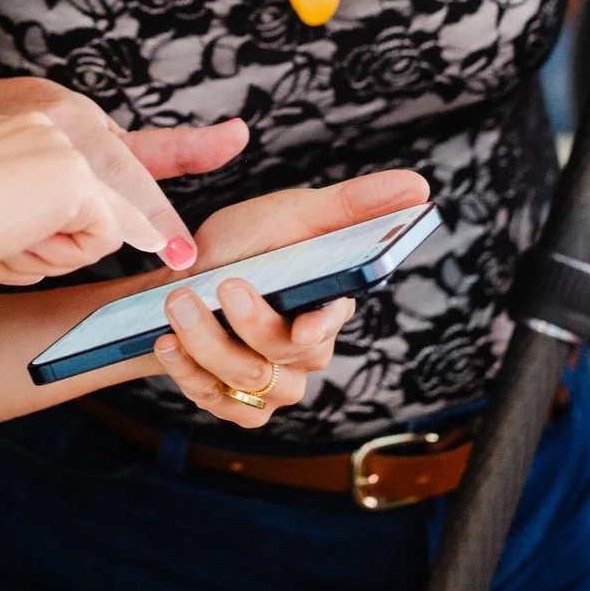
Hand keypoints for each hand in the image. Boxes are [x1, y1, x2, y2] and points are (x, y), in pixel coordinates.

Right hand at [0, 77, 248, 280]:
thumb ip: (59, 204)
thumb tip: (133, 233)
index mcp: (41, 115)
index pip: (126, 139)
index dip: (188, 147)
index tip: (237, 137)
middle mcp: (61, 113)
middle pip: (131, 188)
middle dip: (154, 231)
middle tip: (169, 251)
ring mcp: (72, 139)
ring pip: (112, 223)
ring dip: (56, 252)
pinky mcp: (76, 172)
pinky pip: (100, 238)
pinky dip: (56, 253)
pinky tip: (5, 232)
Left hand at [149, 168, 431, 429]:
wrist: (178, 280)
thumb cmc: (243, 244)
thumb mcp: (293, 213)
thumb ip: (354, 204)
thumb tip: (420, 186)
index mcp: (328, 301)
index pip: (334, 321)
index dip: (320, 326)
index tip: (302, 324)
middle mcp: (307, 347)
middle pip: (288, 354)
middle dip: (247, 324)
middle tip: (220, 286)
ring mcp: (274, 381)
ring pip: (250, 380)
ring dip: (208, 342)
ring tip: (179, 305)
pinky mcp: (238, 403)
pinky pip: (222, 404)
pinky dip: (190, 374)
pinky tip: (169, 343)